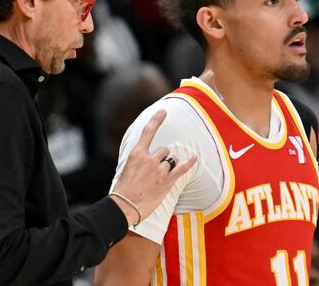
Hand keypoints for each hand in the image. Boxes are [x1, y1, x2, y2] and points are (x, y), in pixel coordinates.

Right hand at [110, 110, 196, 225]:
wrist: (125, 206)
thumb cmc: (124, 189)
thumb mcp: (127, 168)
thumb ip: (139, 160)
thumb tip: (148, 157)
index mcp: (137, 154)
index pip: (148, 132)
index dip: (157, 120)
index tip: (163, 111)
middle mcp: (149, 159)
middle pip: (164, 150)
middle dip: (162, 158)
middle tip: (154, 172)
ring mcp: (159, 170)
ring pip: (171, 160)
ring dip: (169, 166)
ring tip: (158, 178)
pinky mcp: (167, 181)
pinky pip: (181, 168)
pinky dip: (189, 163)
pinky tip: (194, 157)